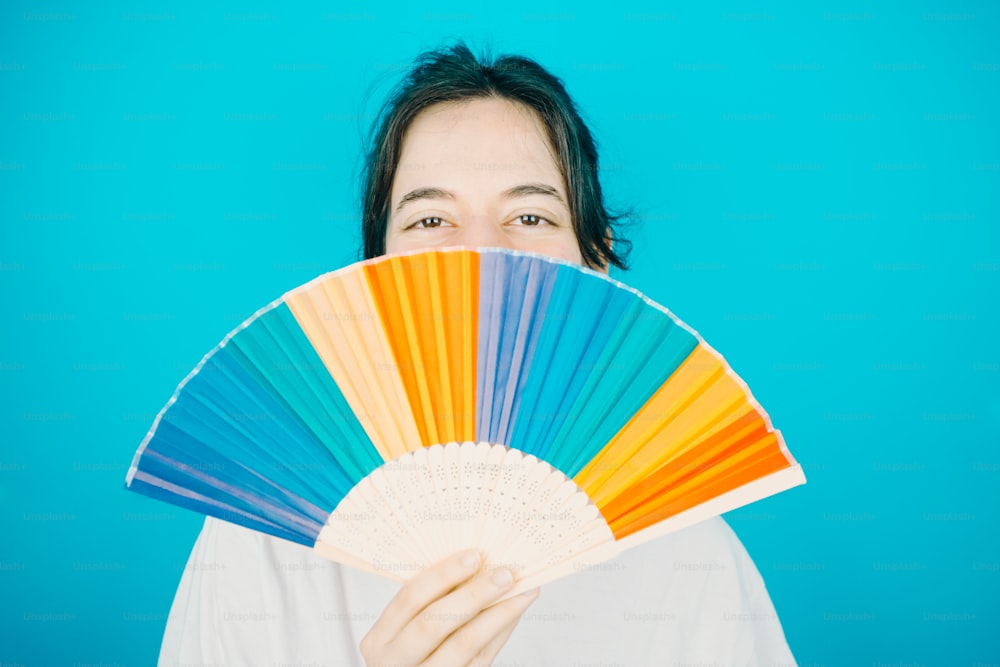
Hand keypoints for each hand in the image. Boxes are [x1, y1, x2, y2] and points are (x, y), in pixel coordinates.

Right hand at [360, 550, 539, 665]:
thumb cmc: (412, 652)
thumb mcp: (404, 632)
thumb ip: (430, 603)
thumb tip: (475, 562)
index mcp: (379, 640)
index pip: (409, 599)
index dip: (441, 576)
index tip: (473, 556)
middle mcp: (395, 662)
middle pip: (433, 623)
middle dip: (472, 594)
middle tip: (504, 573)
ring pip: (464, 644)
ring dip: (498, 614)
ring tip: (523, 591)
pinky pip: (481, 659)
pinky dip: (500, 633)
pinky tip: (514, 614)